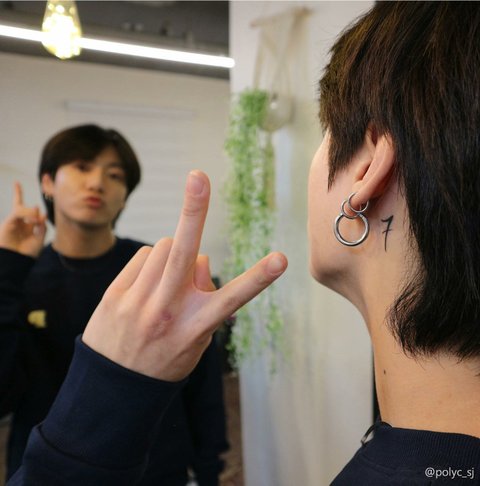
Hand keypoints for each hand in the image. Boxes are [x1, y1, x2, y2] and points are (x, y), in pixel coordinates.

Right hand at [0, 182, 46, 257]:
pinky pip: (17, 213)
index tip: (20, 186)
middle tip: (33, 213)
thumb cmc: (28, 252)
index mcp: (29, 225)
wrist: (17, 261)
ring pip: (20, 208)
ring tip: (36, 222)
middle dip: (20, 196)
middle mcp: (20, 222)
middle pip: (19, 205)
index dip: (30, 203)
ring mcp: (13, 222)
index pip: (30, 211)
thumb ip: (42, 226)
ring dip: (31, 212)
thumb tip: (41, 213)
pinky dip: (27, 214)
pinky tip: (33, 221)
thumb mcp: (40, 238)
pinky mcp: (8, 223)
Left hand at [82, 171, 286, 381]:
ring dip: (176, 253)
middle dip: (194, 210)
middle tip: (198, 177)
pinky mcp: (117, 294)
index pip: (233, 299)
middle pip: (184, 252)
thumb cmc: (166, 359)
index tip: (281, 259)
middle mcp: (168, 310)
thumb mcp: (197, 342)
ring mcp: (139, 301)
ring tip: (169, 280)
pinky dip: (154, 263)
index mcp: (196, 326)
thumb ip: (205, 298)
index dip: (259, 278)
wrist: (114, 386)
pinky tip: (148, 284)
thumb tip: (200, 259)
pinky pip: (144, 256)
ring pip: (166, 245)